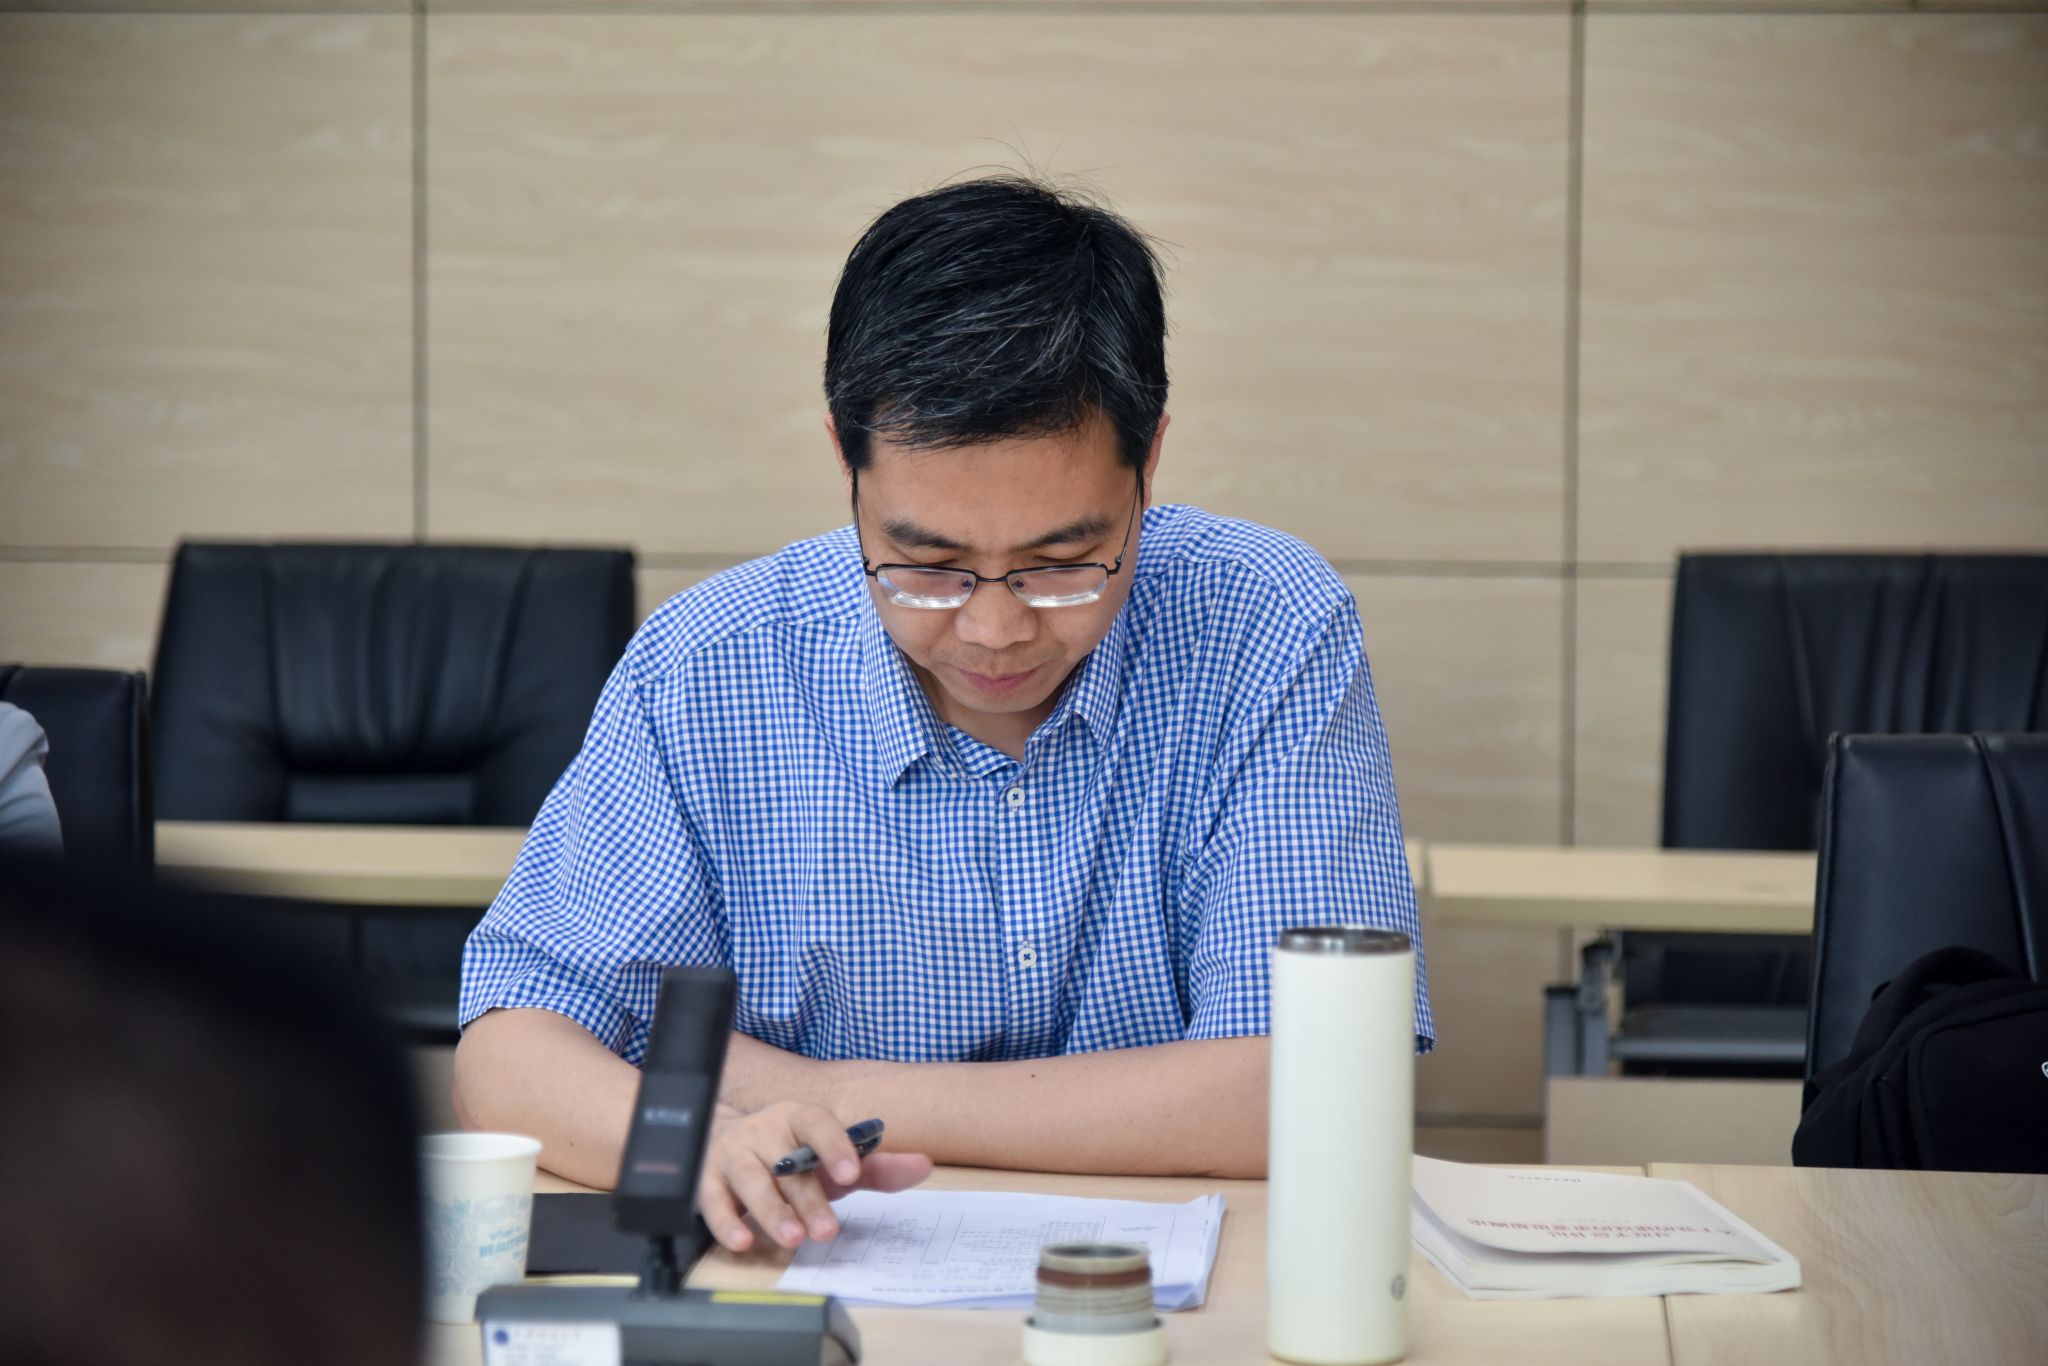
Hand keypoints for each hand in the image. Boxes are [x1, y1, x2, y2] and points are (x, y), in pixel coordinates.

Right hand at [699, 1101, 932, 1252]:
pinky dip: (726, 1221)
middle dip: (808, 1200)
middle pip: (787, 1164)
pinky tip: (742, 1241)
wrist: (728, 1145)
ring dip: (771, 1210)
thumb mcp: (833, 1161)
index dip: (834, 1146)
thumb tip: (924, 1166)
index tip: (852, 1172)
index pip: (817, 1124)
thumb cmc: (790, 1156)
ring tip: (792, 1238)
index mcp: (798, 1118)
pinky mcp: (706, 1179)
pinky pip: (712, 1200)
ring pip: (750, 1179)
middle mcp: (763, 1130)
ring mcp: (732, 1153)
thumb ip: (876, 1167)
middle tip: (828, 1231)